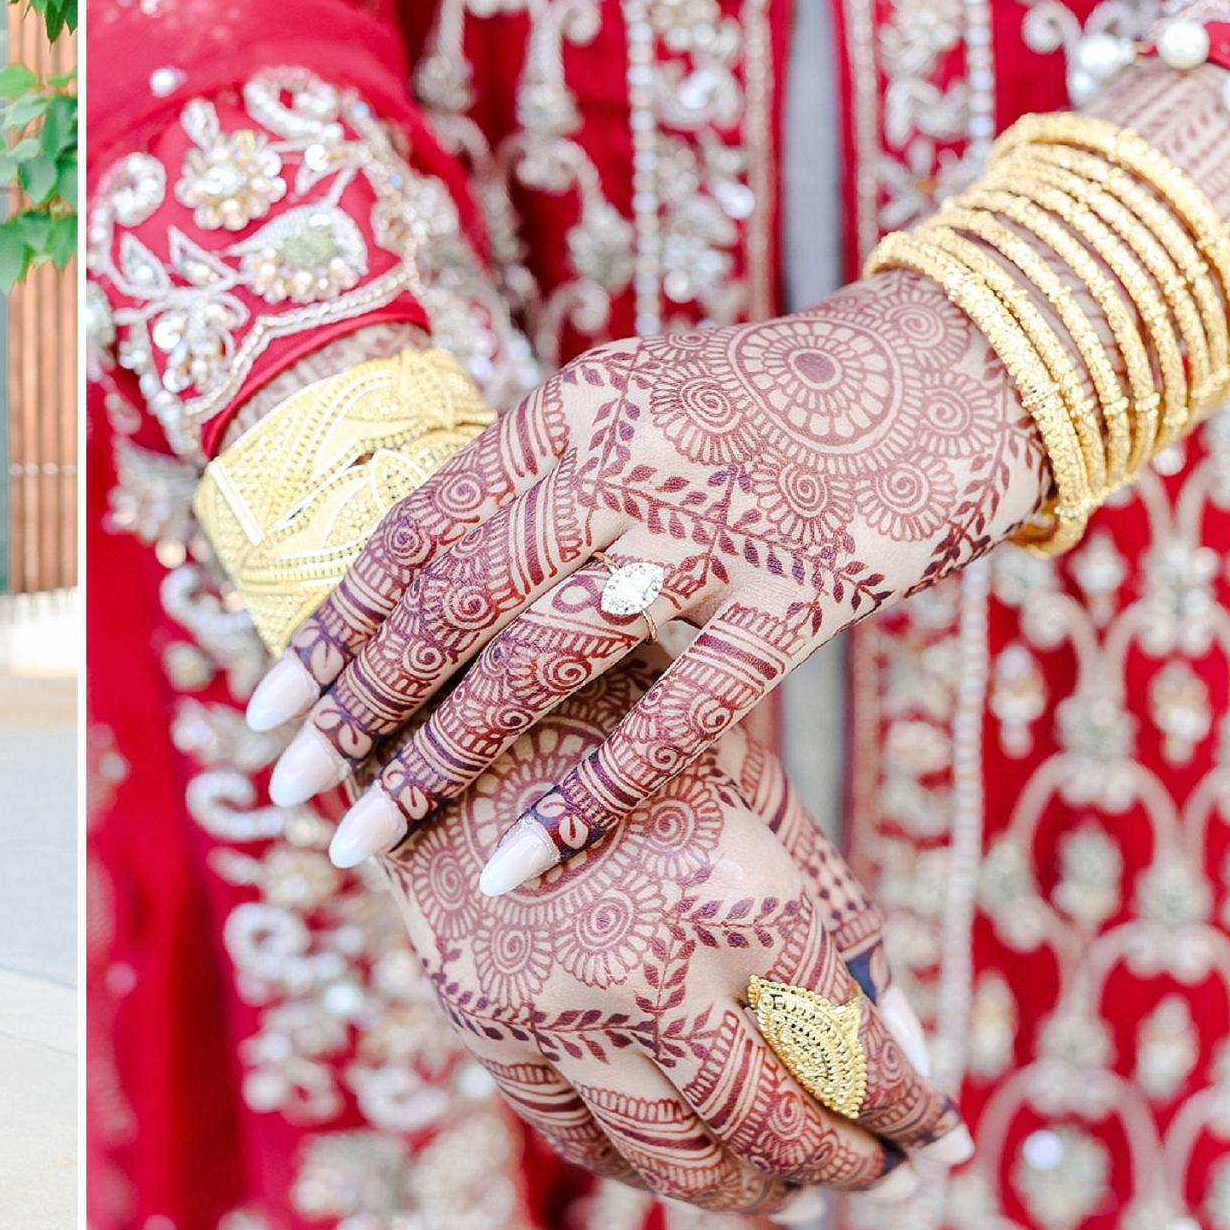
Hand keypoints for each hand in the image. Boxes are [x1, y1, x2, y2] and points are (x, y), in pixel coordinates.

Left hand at [252, 273, 1043, 888]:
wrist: (960, 368)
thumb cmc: (774, 406)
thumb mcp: (638, 402)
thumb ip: (543, 476)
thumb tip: (428, 574)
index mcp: (572, 407)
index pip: (421, 529)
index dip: (337, 625)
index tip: (269, 709)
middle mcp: (623, 457)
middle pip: (457, 598)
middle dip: (360, 706)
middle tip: (291, 793)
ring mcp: (714, 525)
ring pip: (543, 658)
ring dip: (445, 758)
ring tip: (369, 840)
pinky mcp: (805, 590)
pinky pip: (680, 710)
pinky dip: (592, 791)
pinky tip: (522, 860)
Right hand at [378, 651, 970, 1212]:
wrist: (450, 691)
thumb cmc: (632, 727)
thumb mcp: (758, 800)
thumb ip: (837, 923)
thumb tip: (915, 1049)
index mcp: (734, 897)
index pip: (849, 1053)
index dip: (907, 1109)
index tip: (935, 1135)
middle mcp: (644, 968)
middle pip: (768, 1124)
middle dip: (844, 1164)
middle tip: (879, 1177)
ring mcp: (552, 1004)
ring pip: (671, 1157)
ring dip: (747, 1190)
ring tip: (793, 1191)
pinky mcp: (482, 1018)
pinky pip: (574, 1133)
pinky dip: (640, 1165)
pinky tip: (687, 1159)